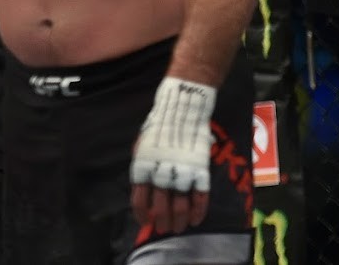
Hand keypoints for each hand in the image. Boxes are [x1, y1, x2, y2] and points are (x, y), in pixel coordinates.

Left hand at [129, 77, 214, 235]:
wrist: (182, 108)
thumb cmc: (158, 126)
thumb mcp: (141, 145)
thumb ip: (141, 168)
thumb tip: (142, 190)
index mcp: (142, 166)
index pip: (138, 199)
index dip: (142, 215)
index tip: (146, 222)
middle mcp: (160, 172)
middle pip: (160, 207)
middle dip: (162, 222)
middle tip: (165, 229)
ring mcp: (181, 172)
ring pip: (180, 206)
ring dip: (179, 221)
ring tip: (179, 228)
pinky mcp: (199, 170)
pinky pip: (200, 197)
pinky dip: (198, 212)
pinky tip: (196, 220)